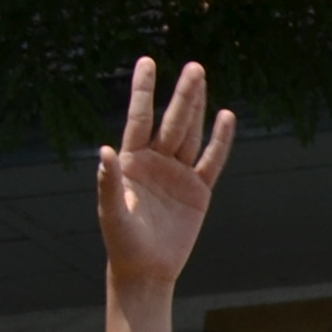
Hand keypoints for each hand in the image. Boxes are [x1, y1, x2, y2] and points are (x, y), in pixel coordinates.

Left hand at [93, 58, 236, 292]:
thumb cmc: (122, 242)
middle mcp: (155, 161)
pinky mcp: (198, 191)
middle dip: (183, 95)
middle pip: (172, 121)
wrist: (146, 269)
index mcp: (131, 161)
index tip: (148, 63)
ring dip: (198, 108)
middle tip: (194, 68)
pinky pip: (211, 161)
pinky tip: (226, 117)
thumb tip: (104, 151)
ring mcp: (178, 174)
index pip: (140, 118)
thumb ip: (108, 181)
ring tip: (203, 79)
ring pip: (191, 134)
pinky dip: (220, 140)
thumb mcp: (112, 212)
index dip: (143, 90)